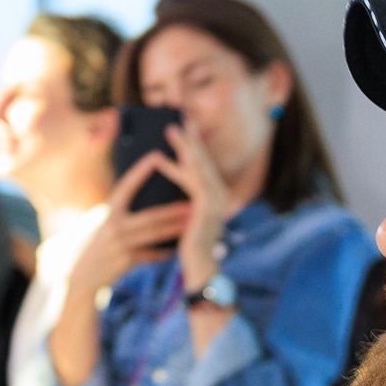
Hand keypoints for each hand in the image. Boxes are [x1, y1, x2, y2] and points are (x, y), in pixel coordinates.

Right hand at [66, 155, 193, 300]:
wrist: (83, 275)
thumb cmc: (98, 243)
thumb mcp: (104, 220)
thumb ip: (121, 207)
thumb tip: (138, 185)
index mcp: (109, 210)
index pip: (126, 186)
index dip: (140, 171)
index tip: (157, 155)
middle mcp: (113, 225)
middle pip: (149, 216)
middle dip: (172, 211)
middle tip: (193, 203)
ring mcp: (119, 244)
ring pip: (153, 235)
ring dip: (174, 229)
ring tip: (192, 223)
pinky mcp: (125, 261)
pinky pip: (150, 255)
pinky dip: (163, 253)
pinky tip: (177, 250)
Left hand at [147, 121, 234, 294]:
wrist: (200, 267)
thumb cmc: (192, 247)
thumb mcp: (188, 218)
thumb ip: (187, 203)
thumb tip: (179, 193)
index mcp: (217, 197)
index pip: (204, 167)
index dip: (194, 147)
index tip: (185, 130)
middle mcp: (221, 196)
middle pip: (204, 160)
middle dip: (191, 139)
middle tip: (180, 118)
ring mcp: (216, 201)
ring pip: (199, 166)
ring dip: (184, 146)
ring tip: (171, 129)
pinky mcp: (207, 207)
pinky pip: (192, 181)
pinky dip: (177, 168)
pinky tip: (165, 158)